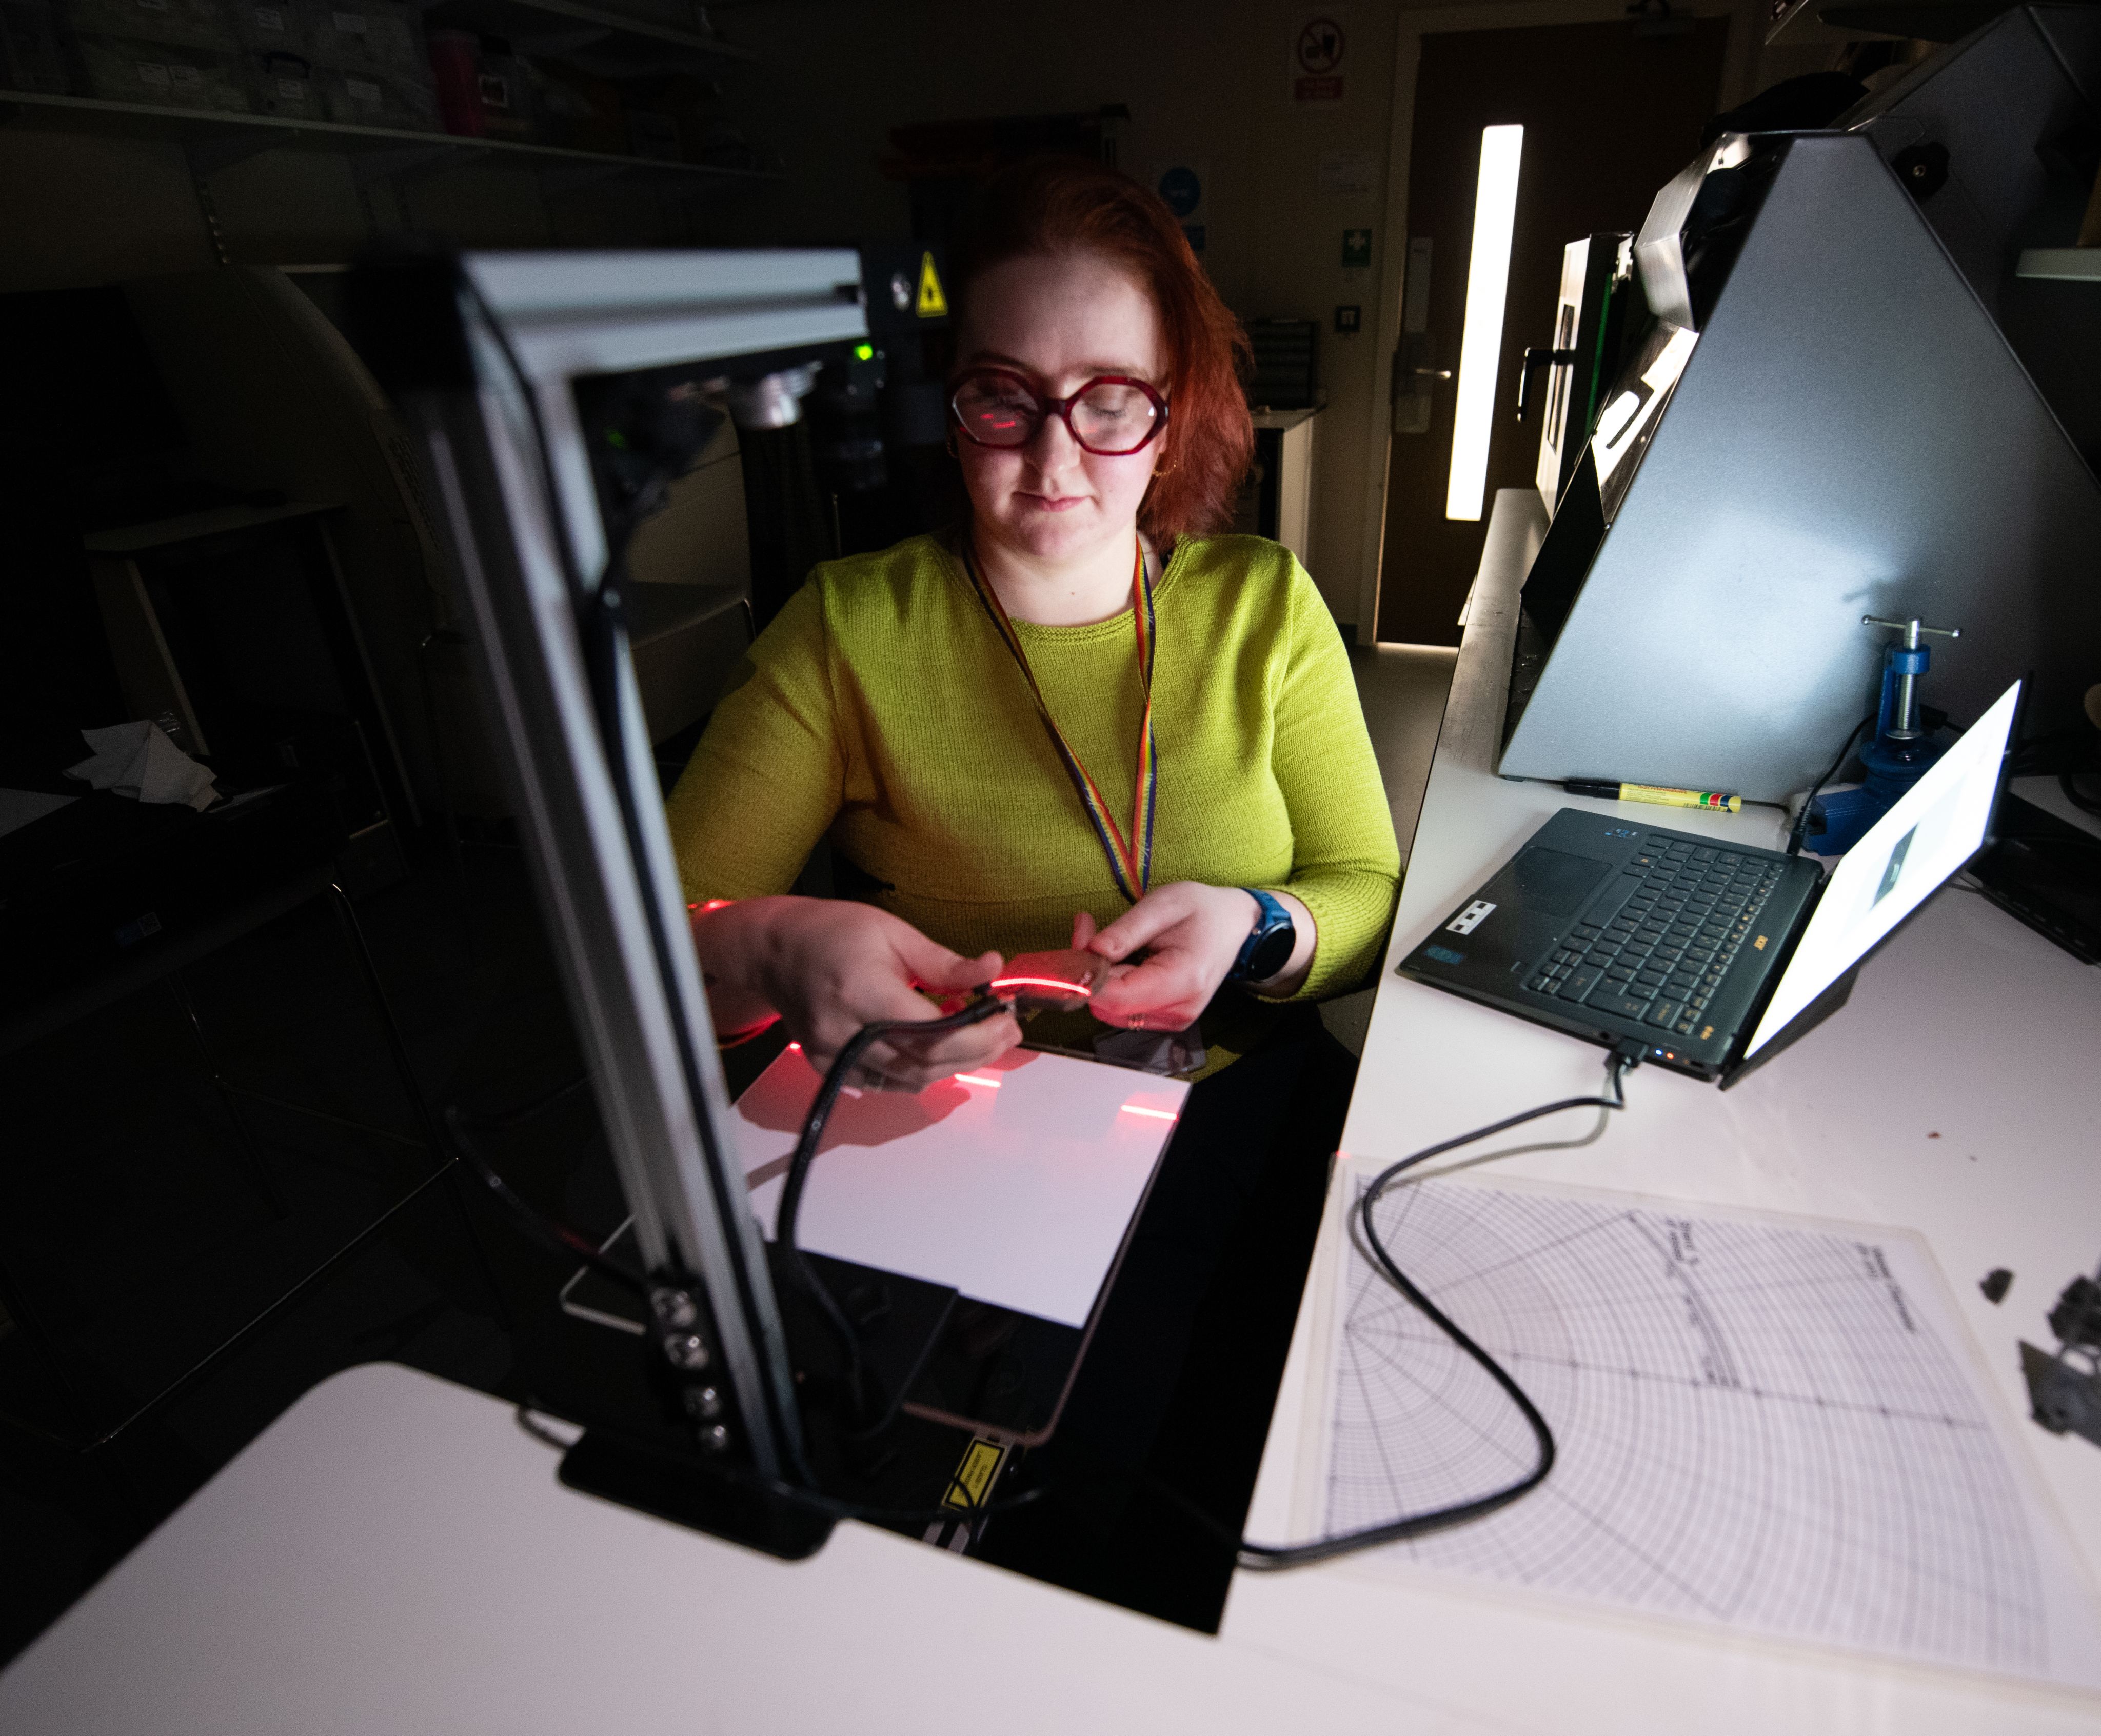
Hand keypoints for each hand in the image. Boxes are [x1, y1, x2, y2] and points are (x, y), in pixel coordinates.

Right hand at [693, 897, 1019, 1090]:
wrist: (775, 953)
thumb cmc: (833, 932)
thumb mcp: (893, 932)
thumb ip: (943, 963)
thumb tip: (992, 971)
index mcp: (863, 993)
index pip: (934, 1032)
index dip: (979, 1033)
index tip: (1007, 1018)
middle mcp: (846, 1034)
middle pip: (926, 1063)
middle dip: (977, 1051)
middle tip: (1006, 1031)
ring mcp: (834, 1058)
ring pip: (910, 1081)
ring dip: (953, 1065)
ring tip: (980, 1037)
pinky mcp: (829, 1069)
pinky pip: (887, 1084)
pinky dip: (921, 1072)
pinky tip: (939, 1048)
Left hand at [1074, 882, 1261, 1031]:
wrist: (1233, 925)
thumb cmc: (1204, 911)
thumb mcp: (1164, 904)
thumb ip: (1126, 930)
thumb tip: (1091, 951)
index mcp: (1182, 980)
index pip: (1116, 998)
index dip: (1087, 974)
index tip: (1081, 939)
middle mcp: (1179, 1010)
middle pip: (1109, 1007)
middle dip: (1091, 971)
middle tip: (1089, 928)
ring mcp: (1173, 1019)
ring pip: (1111, 1011)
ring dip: (1101, 978)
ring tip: (1111, 942)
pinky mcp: (1166, 1018)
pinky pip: (1124, 1010)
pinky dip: (1113, 986)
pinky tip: (1123, 960)